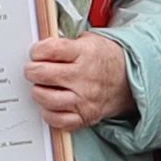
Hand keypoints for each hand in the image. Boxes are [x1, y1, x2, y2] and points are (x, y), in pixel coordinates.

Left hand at [21, 30, 135, 134]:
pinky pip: (57, 120)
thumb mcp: (89, 41)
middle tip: (33, 70)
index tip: (36, 53)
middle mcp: (85, 77)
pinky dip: (49, 113)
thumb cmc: (104, 60)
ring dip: (38, 92)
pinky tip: (51, 104)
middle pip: (43, 74)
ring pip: (47, 98)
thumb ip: (64, 42)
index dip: (37, 51)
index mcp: (85, 54)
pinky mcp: (85, 116)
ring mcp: (85, 99)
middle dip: (32, 70)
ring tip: (42, 87)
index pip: (50, 50)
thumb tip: (40, 49)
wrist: (128, 80)